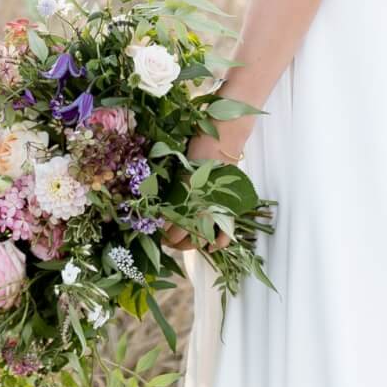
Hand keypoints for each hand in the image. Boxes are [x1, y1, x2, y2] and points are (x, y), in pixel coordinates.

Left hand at [159, 131, 246, 254]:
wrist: (221, 138)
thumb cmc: (196, 149)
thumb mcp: (179, 171)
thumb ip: (172, 193)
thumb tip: (162, 213)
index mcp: (181, 197)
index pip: (168, 227)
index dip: (162, 233)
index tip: (159, 231)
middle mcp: (197, 207)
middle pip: (180, 237)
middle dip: (173, 240)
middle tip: (169, 238)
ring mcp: (213, 209)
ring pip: (200, 239)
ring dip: (191, 244)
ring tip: (185, 242)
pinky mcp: (227, 207)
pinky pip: (225, 233)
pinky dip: (218, 244)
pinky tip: (210, 248)